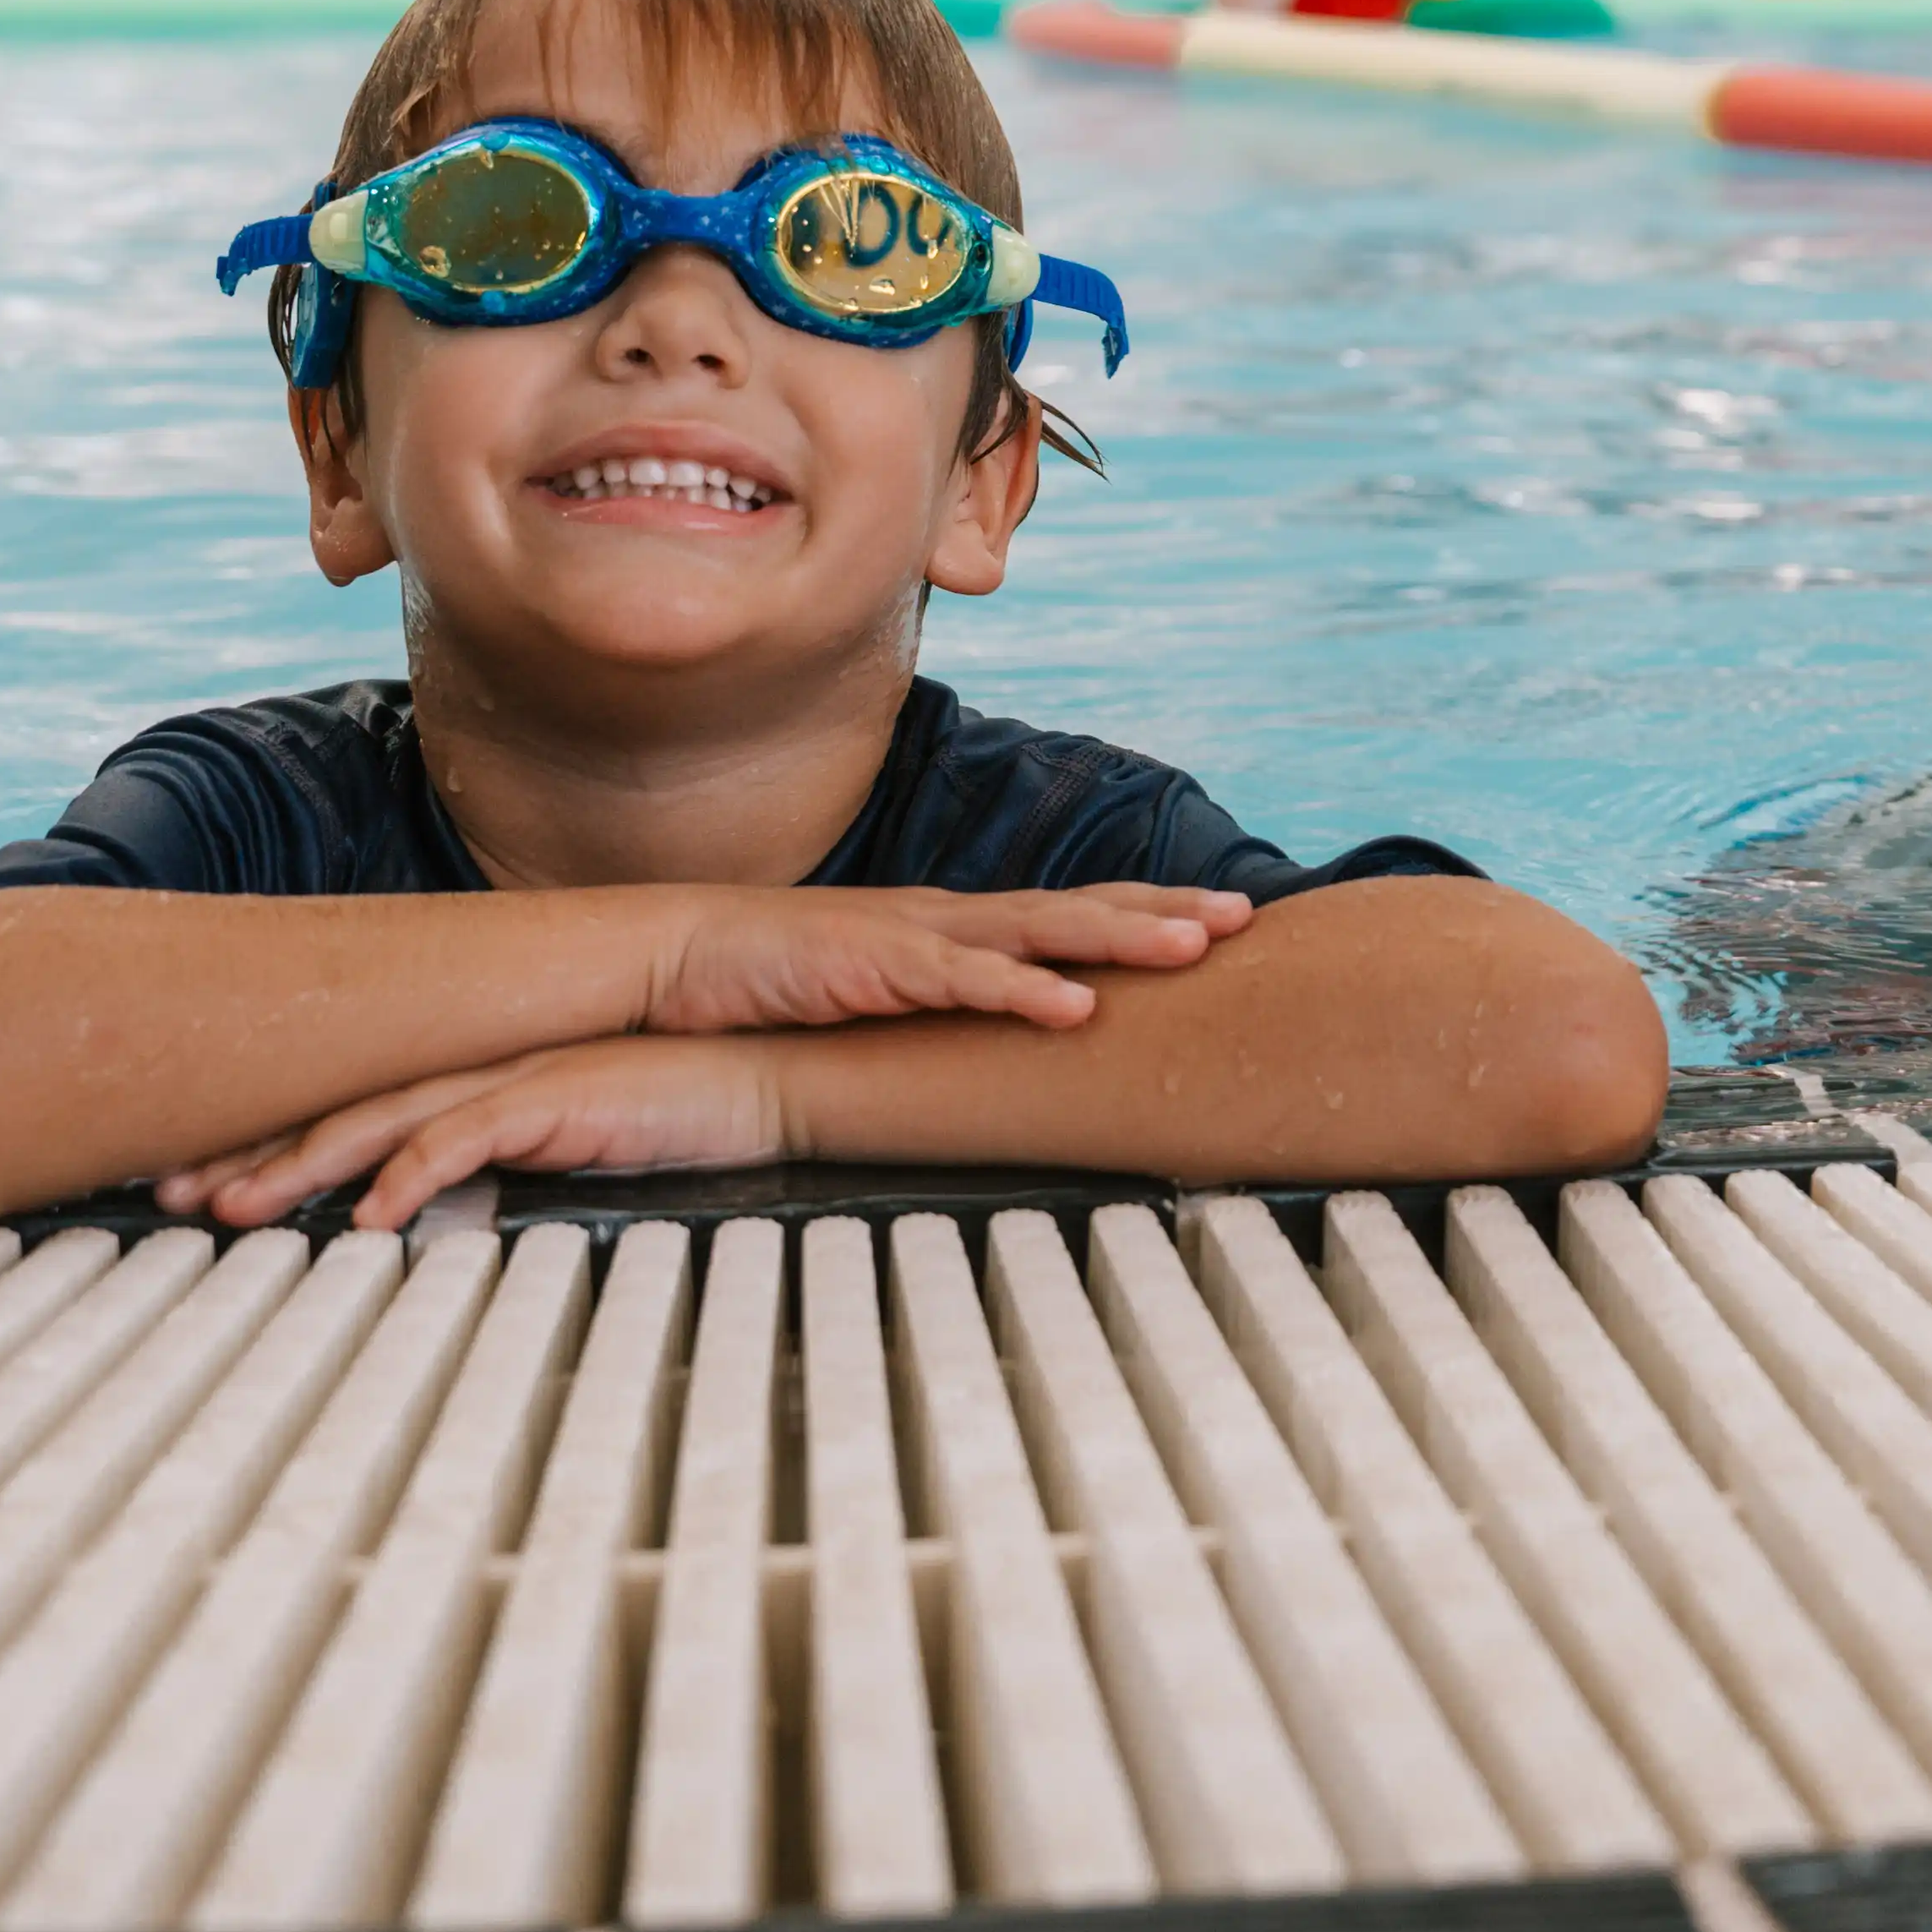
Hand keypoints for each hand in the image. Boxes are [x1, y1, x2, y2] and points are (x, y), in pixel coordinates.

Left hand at [173, 1039, 796, 1230]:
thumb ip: (485, 1167)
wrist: (760, 1079)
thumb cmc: (667, 1114)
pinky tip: (371, 1218)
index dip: (266, 1140)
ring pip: (379, 1120)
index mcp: (468, 1077)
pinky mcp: (559, 1095)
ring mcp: (514, 1076)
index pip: (346, 1106)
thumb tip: (416, 1214)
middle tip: (167, 1191)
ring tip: (232, 1210)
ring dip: (301, 1166)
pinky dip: (412, 1175)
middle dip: (247, 1149)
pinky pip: (468, 1136)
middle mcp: (476, 1067)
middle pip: (337, 1107)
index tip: (198, 1179)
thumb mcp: (553, 1146)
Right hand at [644, 881, 1250, 1035]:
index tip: (1224, 917)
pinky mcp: (875, 965)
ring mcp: (917, 937)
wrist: (684, 957)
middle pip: (1080, 906)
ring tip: (1196, 945)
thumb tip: (1009, 1025)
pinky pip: (962, 980)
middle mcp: (952, 919)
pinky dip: (1023, 991)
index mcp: (959, 926)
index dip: (1148, 910)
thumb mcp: (885, 991)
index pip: (1072, 911)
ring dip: (1121, 935)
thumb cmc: (782, 979)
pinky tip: (1076, 1005)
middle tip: (1247, 914)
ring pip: (1040, 929)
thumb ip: (945, 1000)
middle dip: (1165, 908)